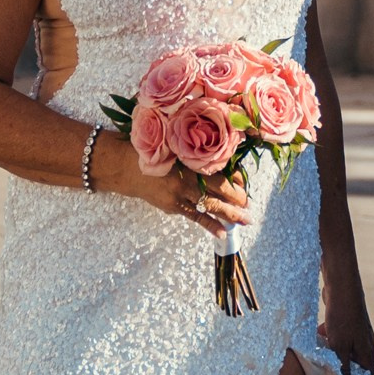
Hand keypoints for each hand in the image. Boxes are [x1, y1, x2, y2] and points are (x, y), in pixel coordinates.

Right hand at [99, 131, 251, 237]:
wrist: (123, 166)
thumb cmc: (151, 148)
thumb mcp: (172, 141)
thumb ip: (194, 147)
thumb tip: (221, 155)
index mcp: (187, 159)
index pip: (218, 172)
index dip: (234, 179)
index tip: (245, 182)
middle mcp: (185, 178)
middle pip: (217, 191)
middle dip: (236, 199)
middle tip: (249, 204)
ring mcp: (178, 195)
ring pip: (209, 206)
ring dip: (228, 214)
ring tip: (244, 220)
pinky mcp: (172, 206)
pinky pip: (194, 216)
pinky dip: (209, 225)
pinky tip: (222, 233)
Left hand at [320, 267, 373, 374]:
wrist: (341, 286)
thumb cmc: (343, 317)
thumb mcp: (340, 346)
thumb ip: (344, 366)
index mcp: (367, 351)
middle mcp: (364, 342)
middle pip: (355, 363)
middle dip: (343, 369)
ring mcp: (356, 331)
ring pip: (344, 348)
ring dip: (333, 352)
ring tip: (320, 354)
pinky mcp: (346, 322)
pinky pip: (338, 335)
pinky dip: (330, 337)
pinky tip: (319, 334)